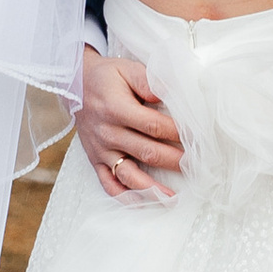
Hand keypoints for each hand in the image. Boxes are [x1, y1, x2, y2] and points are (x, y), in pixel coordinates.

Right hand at [79, 47, 182, 201]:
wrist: (74, 84)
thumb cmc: (106, 77)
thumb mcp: (127, 69)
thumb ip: (149, 82)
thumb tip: (171, 96)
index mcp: (117, 109)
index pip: (154, 126)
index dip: (178, 134)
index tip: (198, 138)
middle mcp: (108, 132)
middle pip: (147, 152)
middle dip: (175, 161)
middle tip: (197, 167)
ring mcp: (101, 150)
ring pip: (129, 174)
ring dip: (152, 188)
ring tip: (173, 197)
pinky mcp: (96, 160)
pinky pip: (109, 183)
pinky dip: (125, 196)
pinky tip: (142, 202)